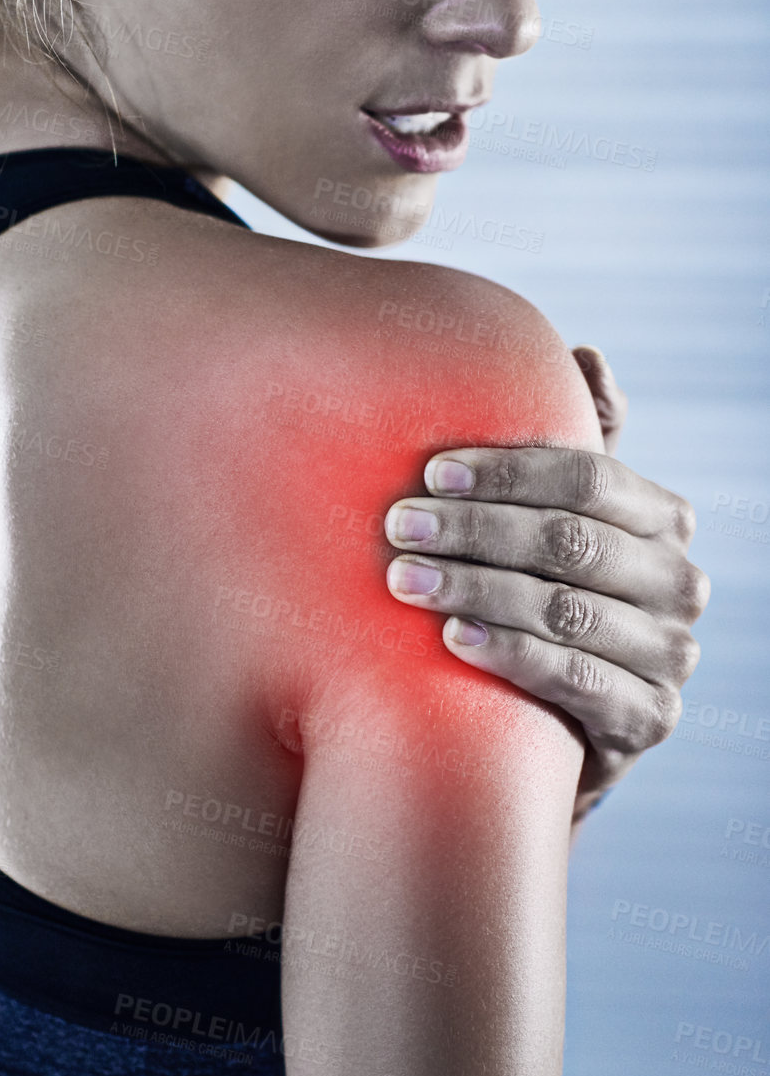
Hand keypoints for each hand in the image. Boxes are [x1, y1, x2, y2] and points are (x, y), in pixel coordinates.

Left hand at [383, 352, 707, 822]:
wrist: (545, 712)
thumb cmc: (542, 585)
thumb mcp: (553, 513)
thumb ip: (573, 440)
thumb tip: (588, 356)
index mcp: (662, 519)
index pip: (590, 479)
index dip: (508, 472)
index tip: (430, 471)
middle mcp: (678, 584)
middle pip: (570, 542)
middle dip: (475, 530)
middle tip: (398, 525)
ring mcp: (669, 655)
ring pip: (566, 609)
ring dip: (476, 588)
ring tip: (403, 579)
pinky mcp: (646, 719)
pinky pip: (575, 679)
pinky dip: (509, 653)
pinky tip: (450, 637)